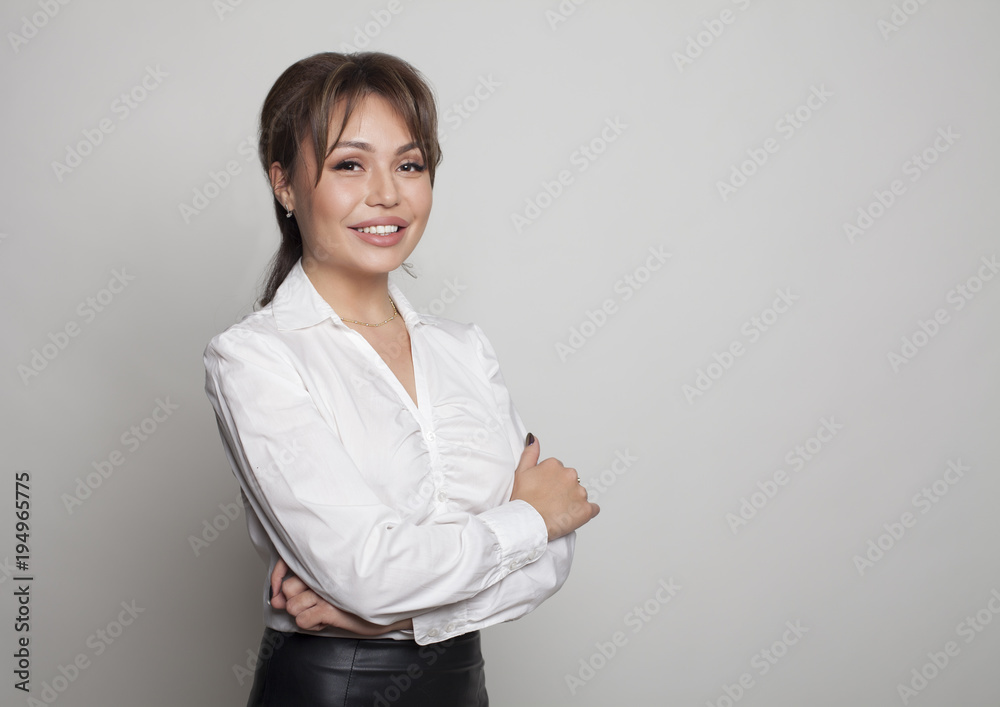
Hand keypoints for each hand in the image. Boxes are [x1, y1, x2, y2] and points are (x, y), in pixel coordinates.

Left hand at [269, 557, 412, 633]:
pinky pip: (303, 621)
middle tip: (312, 604)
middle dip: (294, 601)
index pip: (287, 563)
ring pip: (292, 606)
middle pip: (287, 588)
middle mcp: (323, 575)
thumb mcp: (330, 589)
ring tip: (322, 612)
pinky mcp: (331, 609)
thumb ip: (300, 591)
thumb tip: (274, 599)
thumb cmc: (359, 596)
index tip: (278, 592)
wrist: (390, 606)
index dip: (277, 578)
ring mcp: (327, 592)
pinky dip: (312, 625)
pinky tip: (326, 621)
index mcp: (323, 564)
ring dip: (304, 614)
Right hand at [509, 435, 599, 540]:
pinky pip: (593, 509)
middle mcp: (570, 475)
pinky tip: (573, 517)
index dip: (550, 482)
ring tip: (558, 512)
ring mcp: (579, 492)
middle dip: (563, 490)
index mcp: (555, 465)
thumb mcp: (521, 471)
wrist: (527, 524)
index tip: (543, 491)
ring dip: (573, 502)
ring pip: (580, 495)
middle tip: (550, 502)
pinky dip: (586, 512)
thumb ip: (530, 452)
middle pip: (570, 481)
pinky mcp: (586, 509)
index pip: (558, 471)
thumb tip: (534, 438)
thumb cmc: (522, 501)